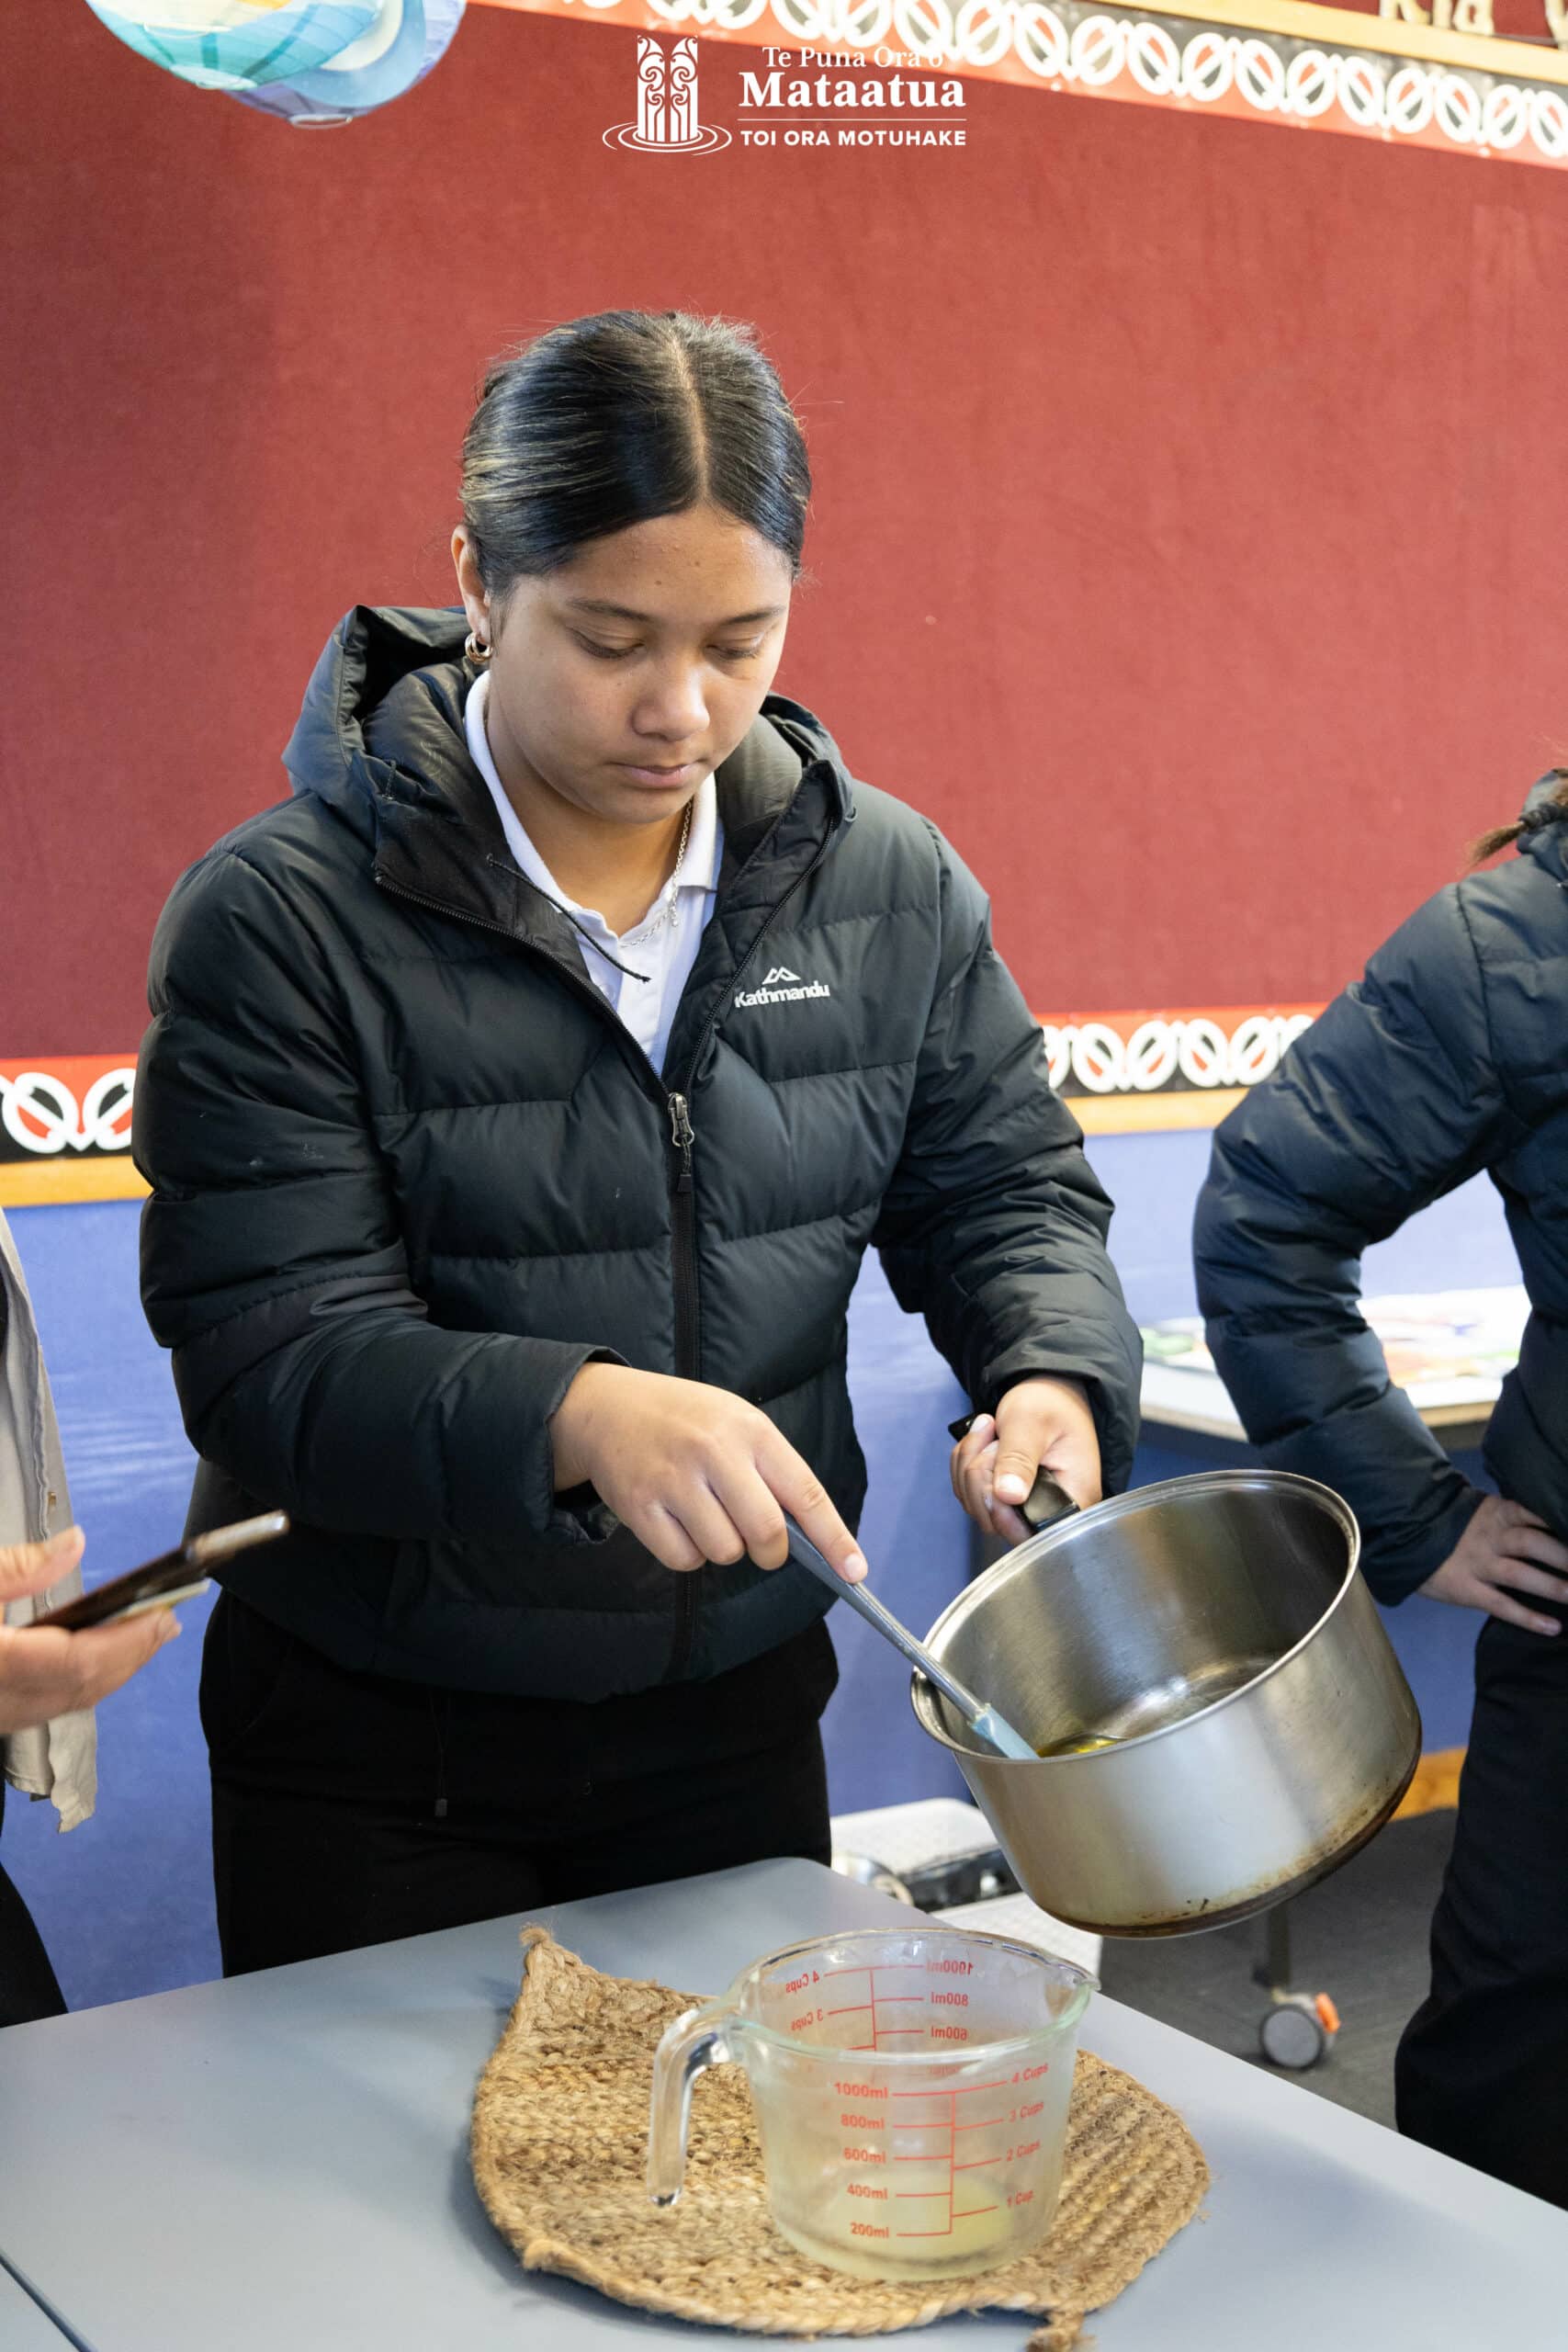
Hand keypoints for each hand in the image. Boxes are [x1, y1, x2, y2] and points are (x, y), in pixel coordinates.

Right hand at [0, 1527, 181, 1736]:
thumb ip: (16, 1567)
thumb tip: (76, 1543)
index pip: (76, 1663)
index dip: (128, 1642)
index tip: (165, 1614)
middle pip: (80, 1689)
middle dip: (131, 1656)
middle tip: (170, 1621)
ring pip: (63, 1704)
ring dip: (109, 1672)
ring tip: (143, 1636)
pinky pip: (41, 1708)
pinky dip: (76, 1684)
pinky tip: (89, 1659)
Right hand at [549, 1364, 867, 1581]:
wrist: (605, 1406)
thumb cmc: (686, 1421)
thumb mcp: (736, 1423)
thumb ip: (771, 1472)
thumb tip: (809, 1540)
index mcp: (750, 1429)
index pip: (806, 1493)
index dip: (835, 1539)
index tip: (855, 1573)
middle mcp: (714, 1451)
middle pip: (766, 1533)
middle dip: (771, 1553)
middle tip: (762, 1546)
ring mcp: (673, 1478)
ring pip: (723, 1552)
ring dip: (722, 1549)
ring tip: (705, 1515)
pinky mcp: (638, 1505)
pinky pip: (683, 1560)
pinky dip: (688, 1554)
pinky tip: (677, 1523)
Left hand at [949, 1375, 1102, 1545]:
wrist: (1047, 1392)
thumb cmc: (1050, 1404)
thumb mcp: (1032, 1423)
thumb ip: (1018, 1458)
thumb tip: (1009, 1495)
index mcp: (1072, 1500)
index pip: (1030, 1531)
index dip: (1001, 1509)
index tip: (995, 1466)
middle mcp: (1049, 1512)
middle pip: (994, 1520)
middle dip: (980, 1474)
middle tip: (995, 1435)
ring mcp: (1022, 1506)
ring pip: (975, 1505)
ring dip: (969, 1464)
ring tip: (992, 1431)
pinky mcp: (1003, 1498)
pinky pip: (968, 1493)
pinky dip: (965, 1464)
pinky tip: (984, 1440)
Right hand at [1419, 1494, 1567, 1635]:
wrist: (1406, 1538)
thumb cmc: (1455, 1526)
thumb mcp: (1482, 1510)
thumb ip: (1514, 1516)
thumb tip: (1554, 1524)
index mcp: (1497, 1513)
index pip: (1533, 1513)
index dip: (1558, 1522)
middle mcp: (1489, 1537)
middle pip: (1532, 1543)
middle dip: (1564, 1556)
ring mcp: (1478, 1564)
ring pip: (1520, 1574)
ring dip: (1553, 1586)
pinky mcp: (1467, 1589)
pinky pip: (1500, 1605)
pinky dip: (1528, 1617)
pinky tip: (1553, 1627)